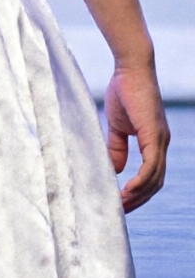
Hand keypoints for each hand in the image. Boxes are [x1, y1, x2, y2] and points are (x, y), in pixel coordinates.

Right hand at [106, 57, 169, 209]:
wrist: (131, 67)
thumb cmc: (124, 90)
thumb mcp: (117, 124)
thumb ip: (117, 146)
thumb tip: (114, 169)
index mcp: (154, 142)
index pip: (152, 176)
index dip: (139, 191)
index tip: (122, 201)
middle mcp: (161, 145)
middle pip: (155, 183)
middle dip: (139, 199)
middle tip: (122, 210)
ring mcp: (160, 141)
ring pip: (155, 179)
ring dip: (139, 195)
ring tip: (122, 204)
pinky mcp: (154, 135)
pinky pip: (151, 166)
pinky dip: (141, 181)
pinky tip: (128, 189)